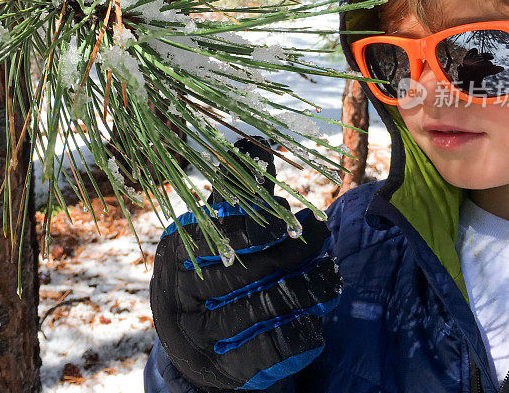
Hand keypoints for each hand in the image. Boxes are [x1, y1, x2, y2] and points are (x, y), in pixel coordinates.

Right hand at [150, 137, 340, 392]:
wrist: (193, 342)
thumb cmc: (210, 269)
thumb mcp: (217, 232)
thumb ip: (240, 193)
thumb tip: (259, 142)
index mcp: (176, 251)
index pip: (215, 234)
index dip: (256, 225)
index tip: (293, 216)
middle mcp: (178, 292)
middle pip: (240, 271)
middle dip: (288, 253)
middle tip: (323, 237)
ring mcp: (197, 333)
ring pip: (255, 309)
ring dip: (301, 292)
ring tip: (332, 277)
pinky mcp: (220, 367)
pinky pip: (260, 352)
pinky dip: (292, 336)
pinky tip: (318, 324)